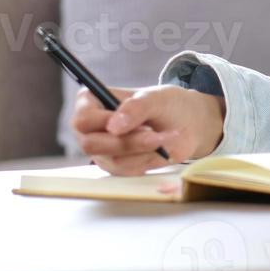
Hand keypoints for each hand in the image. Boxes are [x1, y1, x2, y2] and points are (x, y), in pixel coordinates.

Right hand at [71, 83, 225, 175]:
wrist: (186, 124)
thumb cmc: (167, 104)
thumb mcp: (156, 98)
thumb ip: (136, 107)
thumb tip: (113, 126)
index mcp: (91, 102)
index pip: (83, 120)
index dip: (104, 123)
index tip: (134, 122)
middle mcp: (90, 128)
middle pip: (92, 145)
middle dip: (128, 141)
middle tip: (154, 133)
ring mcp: (101, 150)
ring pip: (113, 160)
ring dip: (144, 150)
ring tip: (164, 136)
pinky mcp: (115, 167)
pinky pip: (127, 172)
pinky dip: (148, 160)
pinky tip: (160, 148)